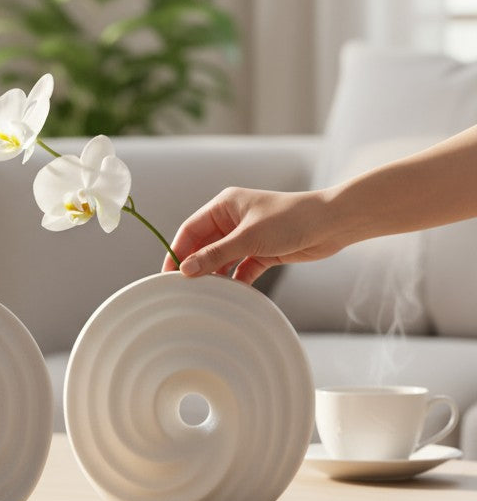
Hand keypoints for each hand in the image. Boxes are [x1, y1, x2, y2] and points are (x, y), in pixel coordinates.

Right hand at [163, 186, 345, 282]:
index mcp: (224, 206)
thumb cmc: (290, 219)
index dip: (177, 251)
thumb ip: (215, 255)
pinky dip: (236, 280)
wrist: (333, 223)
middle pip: (204, 246)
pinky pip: (241, 268)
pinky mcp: (263, 251)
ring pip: (222, 259)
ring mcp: (248, 236)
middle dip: (195, 266)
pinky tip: (230, 293)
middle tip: (182, 289)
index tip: (168, 274)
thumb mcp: (248, 238)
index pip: (190, 230)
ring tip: (205, 294)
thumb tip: (186, 270)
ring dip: (215, 275)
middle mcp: (233, 219)